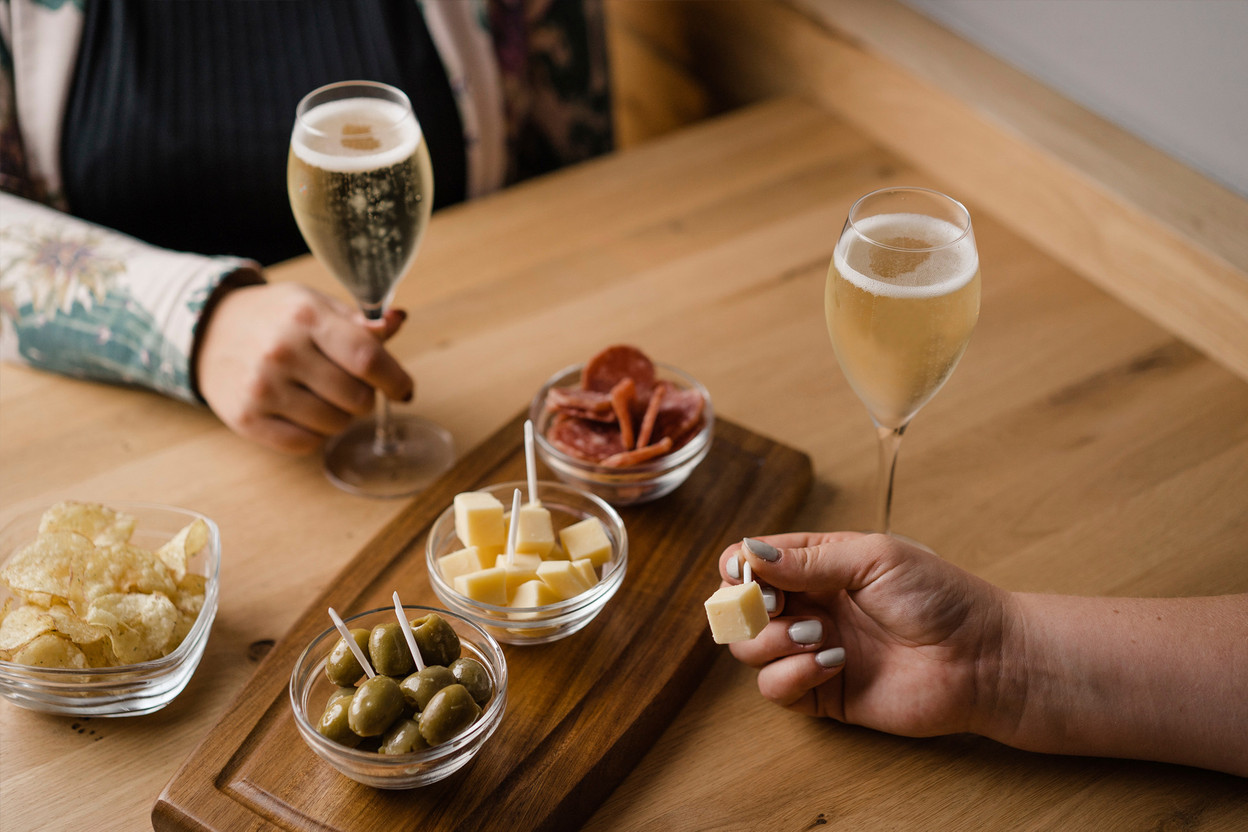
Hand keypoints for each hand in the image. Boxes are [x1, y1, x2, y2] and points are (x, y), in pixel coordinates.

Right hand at [196, 283, 413, 453]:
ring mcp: (261, 388)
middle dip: (365, 397)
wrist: (210, 331)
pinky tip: (306, 413)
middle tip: (350, 385)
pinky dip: (316, 434)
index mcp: (306, 317)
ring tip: (324, 396)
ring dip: (341, 416)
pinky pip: (306, 444)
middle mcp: (282, 352)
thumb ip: (360, 322)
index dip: (395, 380)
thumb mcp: (317, 305)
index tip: (403, 389)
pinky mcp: (246, 419)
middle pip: (357, 398)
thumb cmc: (276, 318)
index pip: (366, 358)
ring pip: (336, 425)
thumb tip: (398, 321)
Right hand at [720, 533, 1012, 737]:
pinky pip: (775, 688)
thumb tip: (749, 553)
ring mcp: (812, 650)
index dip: (739, 567)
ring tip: (817, 635)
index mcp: (818, 565)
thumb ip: (808, 559)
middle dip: (746, 608)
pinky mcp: (822, 693)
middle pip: (740, 607)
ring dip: (771, 641)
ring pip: (749, 649)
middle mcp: (809, 606)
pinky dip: (791, 675)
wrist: (983, 658)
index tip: (745, 574)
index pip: (753, 562)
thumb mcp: (872, 559)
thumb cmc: (941, 598)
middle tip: (776, 608)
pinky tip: (831, 662)